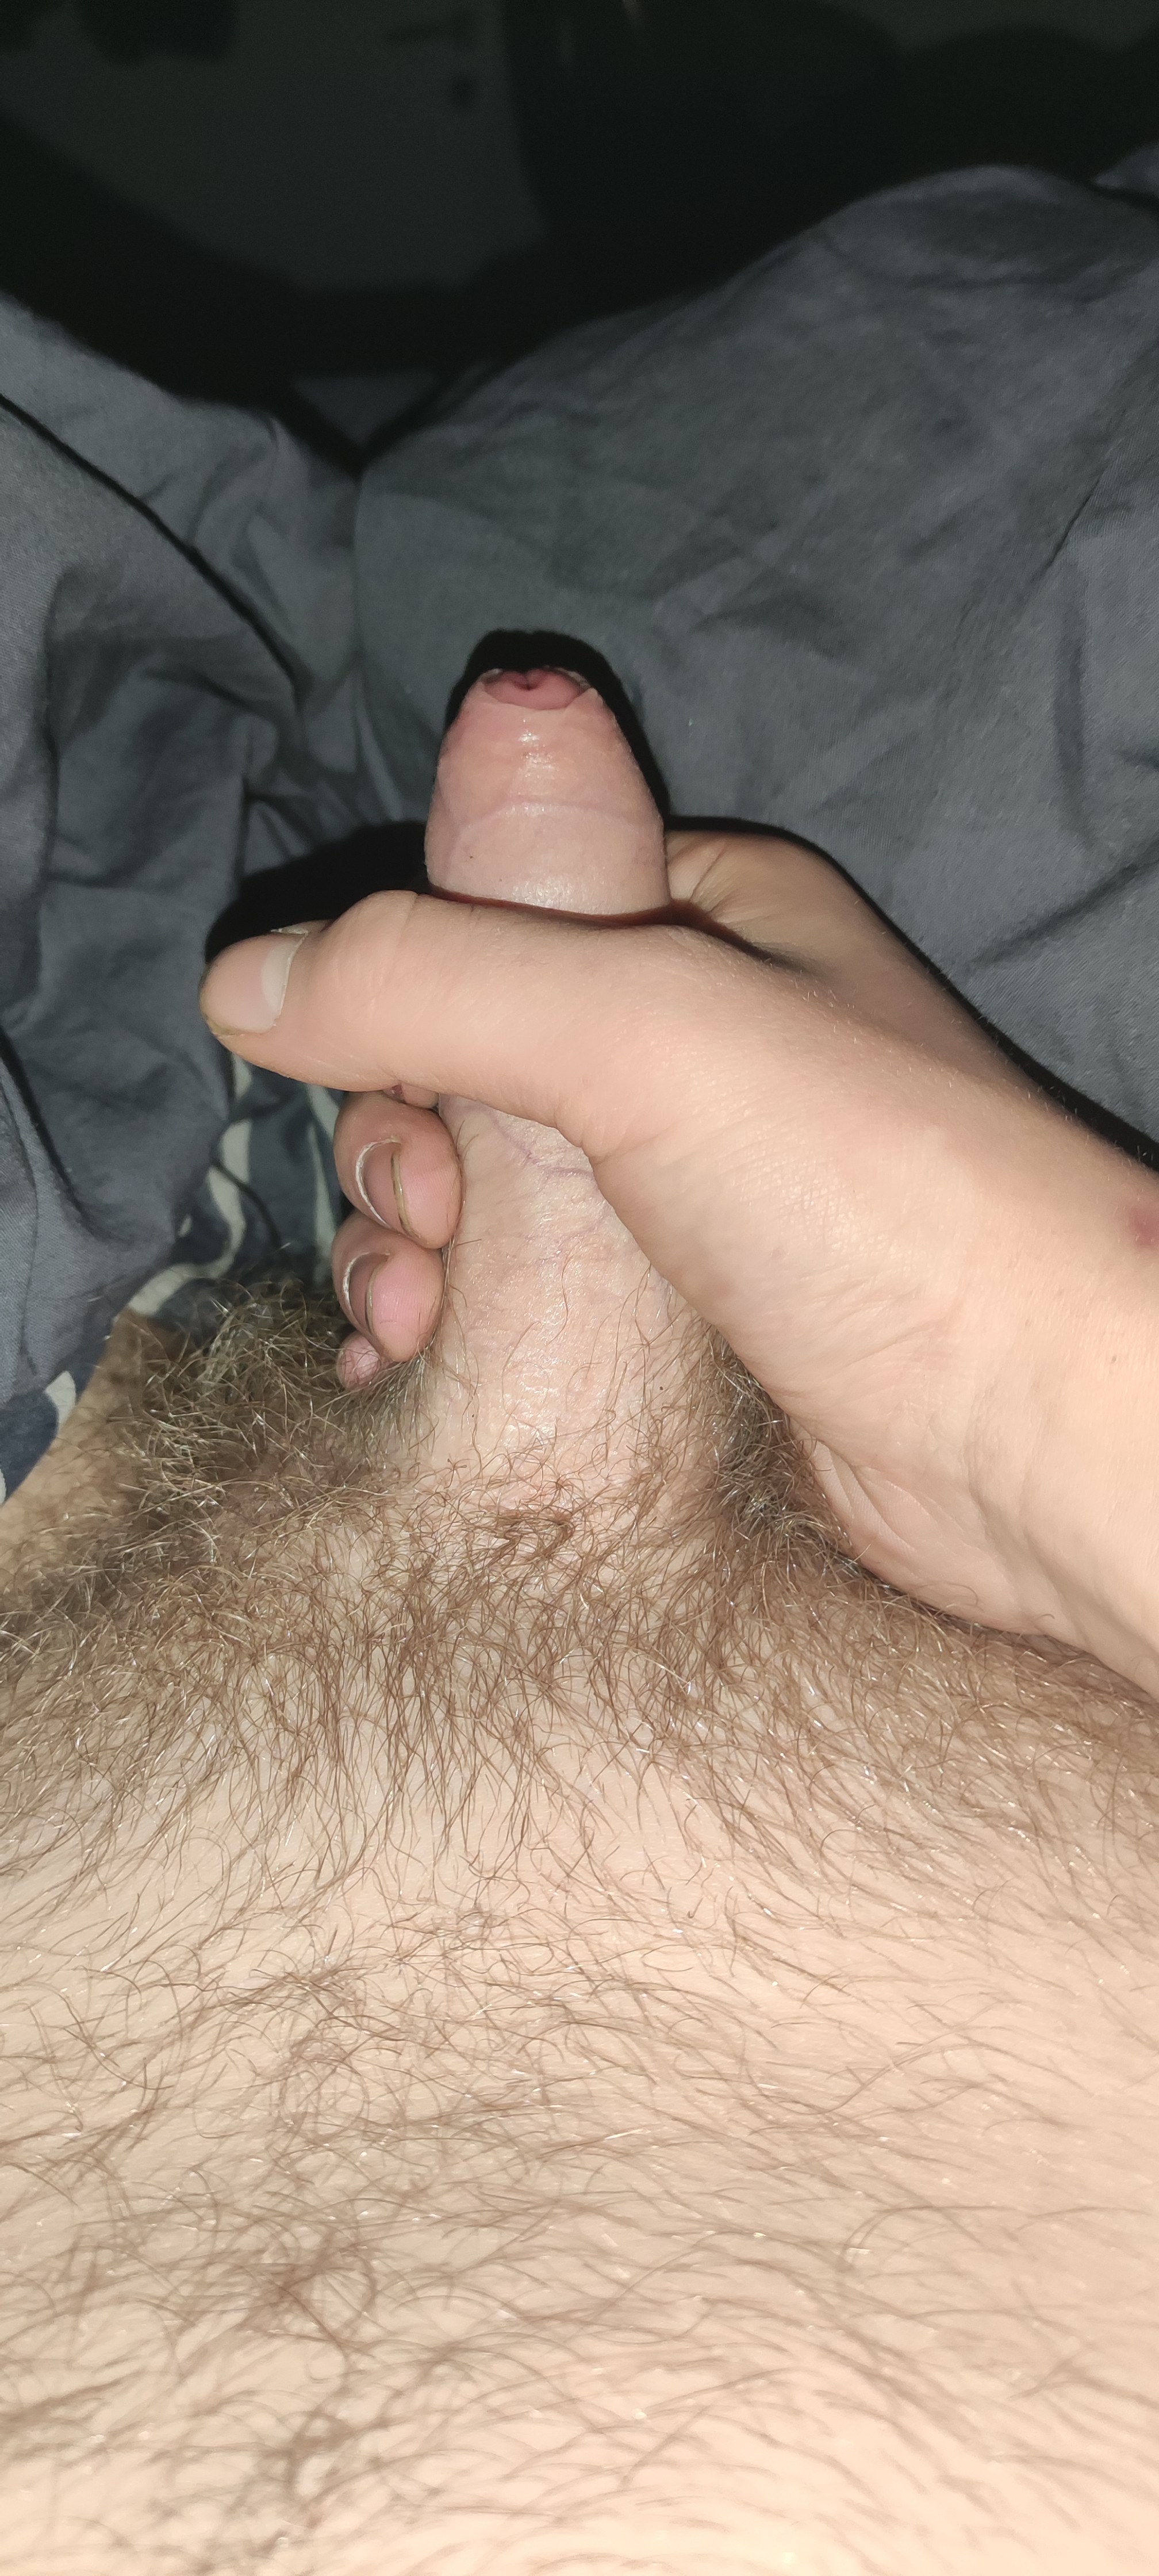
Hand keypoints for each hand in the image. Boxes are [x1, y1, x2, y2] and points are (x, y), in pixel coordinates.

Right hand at [200, 830, 1158, 1692]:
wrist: (1030, 1436)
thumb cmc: (877, 1200)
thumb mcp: (640, 1028)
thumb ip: (431, 976)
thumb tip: (243, 980)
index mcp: (706, 914)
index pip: (477, 915)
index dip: (408, 1010)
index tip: (421, 1122)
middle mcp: (697, 1041)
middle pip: (453, 1062)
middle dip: (400, 1154)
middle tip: (438, 1238)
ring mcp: (689, 1189)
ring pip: (469, 1195)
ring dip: (402, 1257)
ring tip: (422, 1326)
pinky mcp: (679, 1319)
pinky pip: (513, 1299)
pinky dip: (445, 1331)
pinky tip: (418, 1373)